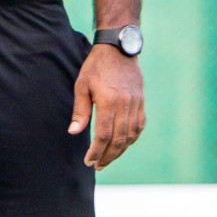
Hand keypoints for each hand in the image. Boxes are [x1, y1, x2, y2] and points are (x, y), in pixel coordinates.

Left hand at [70, 45, 144, 168]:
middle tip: (98, 166)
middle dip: (108, 156)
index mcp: (109, 102)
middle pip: (119, 140)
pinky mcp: (142, 103)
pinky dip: (132, 139)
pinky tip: (123, 145)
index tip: (89, 161)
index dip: (96, 151)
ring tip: (108, 159)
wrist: (119, 50)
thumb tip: (74, 132)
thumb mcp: (81, 85)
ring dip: (120, 151)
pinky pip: (139, 126)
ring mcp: (136, 105)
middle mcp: (125, 106)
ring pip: (131, 136)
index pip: (103, 135)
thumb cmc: (95, 67)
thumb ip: (80, 110)